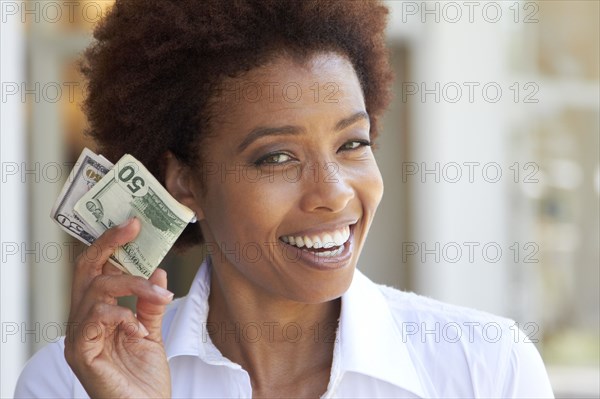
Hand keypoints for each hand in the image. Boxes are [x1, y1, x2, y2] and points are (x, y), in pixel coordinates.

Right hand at [64, 218, 172, 397]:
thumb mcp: (151, 332)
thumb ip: (150, 304)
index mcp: (97, 314)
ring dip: (133, 285)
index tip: (134, 224)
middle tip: (134, 227)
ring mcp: (78, 337)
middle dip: (108, 244)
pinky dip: (123, 316)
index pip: (96, 270)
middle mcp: (82, 322)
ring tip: (159, 295)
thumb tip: (158, 271)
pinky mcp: (80, 353)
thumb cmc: (144, 379)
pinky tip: (140, 329)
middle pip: (86, 270)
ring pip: (96, 289)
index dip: (110, 244)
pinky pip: (97, 318)